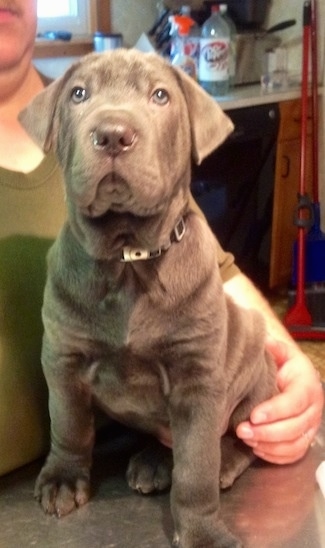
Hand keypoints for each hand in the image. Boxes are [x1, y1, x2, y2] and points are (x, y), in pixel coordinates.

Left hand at [236, 337, 323, 463]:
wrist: (290, 377)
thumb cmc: (282, 364)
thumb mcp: (280, 352)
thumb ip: (274, 348)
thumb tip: (266, 342)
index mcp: (308, 385)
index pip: (295, 401)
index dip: (275, 411)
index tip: (254, 415)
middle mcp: (314, 409)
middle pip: (295, 427)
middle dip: (267, 432)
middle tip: (242, 430)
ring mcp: (310, 427)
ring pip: (294, 444)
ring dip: (269, 445)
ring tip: (246, 438)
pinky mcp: (304, 440)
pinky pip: (293, 455)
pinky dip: (275, 455)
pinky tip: (257, 448)